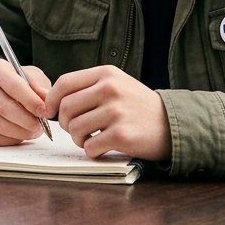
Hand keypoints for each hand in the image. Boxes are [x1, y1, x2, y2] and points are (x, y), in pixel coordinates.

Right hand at [0, 57, 51, 144]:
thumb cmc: (14, 79)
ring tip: (32, 131)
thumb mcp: (28, 75)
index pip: (13, 86)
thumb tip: (45, 99)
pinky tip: (19, 135)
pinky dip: (8, 138)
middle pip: (4, 107)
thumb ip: (38, 85)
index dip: (30, 101)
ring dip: (19, 132)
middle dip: (26, 120)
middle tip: (39, 126)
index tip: (43, 111)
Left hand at [44, 65, 171, 160]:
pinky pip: (90, 147)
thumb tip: (52, 102)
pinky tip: (102, 147)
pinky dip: (92, 151)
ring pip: (75, 129)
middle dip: (66, 123)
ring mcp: (116, 112)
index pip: (64, 83)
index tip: (50, 112)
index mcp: (106, 74)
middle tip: (77, 130)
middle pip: (66, 108)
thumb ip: (88, 88)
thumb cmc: (138, 106)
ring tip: (91, 139)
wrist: (173, 123)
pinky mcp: (121, 134)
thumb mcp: (117, 84)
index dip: (51, 100)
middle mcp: (110, 89)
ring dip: (79, 139)